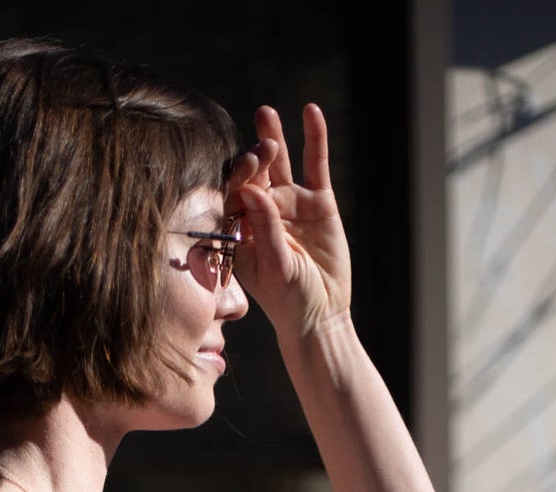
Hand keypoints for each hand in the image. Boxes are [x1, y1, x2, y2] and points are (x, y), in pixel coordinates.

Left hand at [225, 102, 351, 341]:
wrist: (322, 315)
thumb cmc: (290, 301)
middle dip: (254, 158)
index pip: (234, 197)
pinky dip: (314, 139)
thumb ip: (264, 230)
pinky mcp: (319, 203)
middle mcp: (263, 214)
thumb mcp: (274, 268)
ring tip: (265, 113)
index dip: (238, 181)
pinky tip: (311, 113)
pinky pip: (315, 165)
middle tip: (259, 146)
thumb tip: (253, 190)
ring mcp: (291, 206)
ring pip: (280, 166)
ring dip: (272, 139)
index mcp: (242, 231)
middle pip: (254, 176)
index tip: (244, 172)